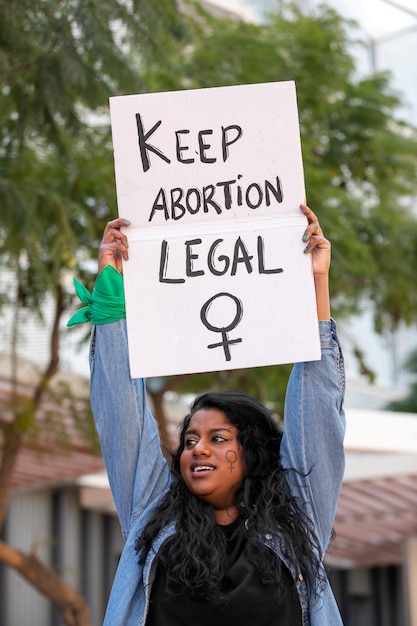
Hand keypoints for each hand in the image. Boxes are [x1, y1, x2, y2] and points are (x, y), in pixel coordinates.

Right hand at [98, 218, 129, 272]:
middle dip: (119, 221)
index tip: (130, 223)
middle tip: (129, 223)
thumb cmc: (118, 269)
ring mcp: (103, 246)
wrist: (112, 280)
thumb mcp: (123, 255)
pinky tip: (125, 256)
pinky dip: (122, 248)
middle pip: (110, 225)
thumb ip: (125, 246)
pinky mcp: (104, 251)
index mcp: (109, 242)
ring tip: (127, 248)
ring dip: (123, 238)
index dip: (120, 222)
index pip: (113, 227)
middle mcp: (105, 243)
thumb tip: (132, 239)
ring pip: (112, 232)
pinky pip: (115, 244)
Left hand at [300, 204, 330, 319]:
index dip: (304, 211)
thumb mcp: (294, 250)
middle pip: (312, 219)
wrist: (312, 274)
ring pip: (315, 227)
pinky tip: (305, 251)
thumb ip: (290, 241)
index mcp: (307, 234)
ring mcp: (320, 238)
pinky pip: (318, 239)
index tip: (298, 205)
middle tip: (301, 208)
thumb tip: (276, 234)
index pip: (305, 220)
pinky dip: (311, 244)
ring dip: (308, 230)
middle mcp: (314, 234)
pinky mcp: (325, 244)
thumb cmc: (300, 263)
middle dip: (308, 212)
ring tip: (302, 238)